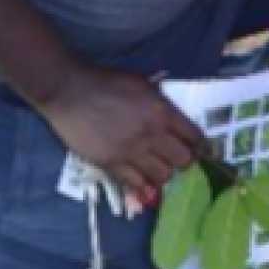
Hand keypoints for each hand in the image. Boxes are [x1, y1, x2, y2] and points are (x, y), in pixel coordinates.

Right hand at [36, 64, 203, 198]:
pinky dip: (143, 186)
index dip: (199, 145)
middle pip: (183, 160)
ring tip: (156, 167)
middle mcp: (152, 134)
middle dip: (183, 160)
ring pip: (163, 176)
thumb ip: (162, 104)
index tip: (196, 148)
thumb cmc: (107, 82)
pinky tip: (143, 183)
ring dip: (163, 173)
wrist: (70, 91)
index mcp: (162, 112)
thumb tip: (174, 119)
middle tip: (174, 157)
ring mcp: (131, 151)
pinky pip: (135, 184)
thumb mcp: (143, 84)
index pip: (194, 137)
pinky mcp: (110, 163)